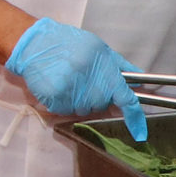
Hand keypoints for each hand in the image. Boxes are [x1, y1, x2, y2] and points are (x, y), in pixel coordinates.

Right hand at [4, 18, 146, 139]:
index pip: (126, 98)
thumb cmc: (68, 43)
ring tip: (68, 79)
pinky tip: (57, 84)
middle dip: (95, 97)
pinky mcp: (55, 99)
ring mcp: (72, 92)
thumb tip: (140, 79)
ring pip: (82, 110)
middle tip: (84, 79)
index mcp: (105, 69)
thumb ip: (119, 65)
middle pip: (101, 105)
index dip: (135, 118)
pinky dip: (62, 102)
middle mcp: (90, 83)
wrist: (35, 42)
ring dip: (77, 100)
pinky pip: (65, 110)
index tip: (140, 134)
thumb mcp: (98, 48)